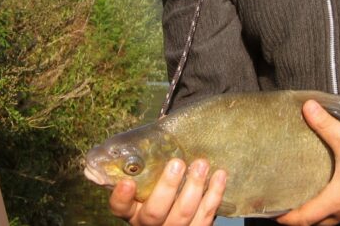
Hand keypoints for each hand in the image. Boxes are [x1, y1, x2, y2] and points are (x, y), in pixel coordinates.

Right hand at [109, 158, 227, 225]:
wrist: (182, 201)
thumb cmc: (161, 178)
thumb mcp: (150, 170)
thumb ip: (150, 156)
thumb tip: (164, 122)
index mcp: (132, 208)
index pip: (120, 207)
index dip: (122, 197)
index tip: (127, 182)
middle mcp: (148, 222)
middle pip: (155, 212)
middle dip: (167, 187)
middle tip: (177, 163)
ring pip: (182, 215)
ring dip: (194, 188)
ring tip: (201, 164)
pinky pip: (205, 218)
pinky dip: (214, 196)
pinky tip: (219, 176)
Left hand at [276, 100, 339, 224]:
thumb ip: (325, 125)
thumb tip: (306, 108)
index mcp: (337, 200)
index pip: (304, 218)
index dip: (286, 217)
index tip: (273, 214)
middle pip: (317, 224)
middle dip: (301, 218)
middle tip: (287, 209)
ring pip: (334, 220)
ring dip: (320, 214)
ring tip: (309, 199)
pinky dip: (338, 208)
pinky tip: (338, 193)